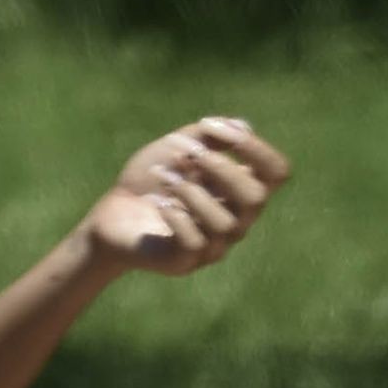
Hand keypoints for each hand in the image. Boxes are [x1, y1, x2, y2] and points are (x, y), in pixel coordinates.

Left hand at [79, 116, 290, 276]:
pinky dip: (176, 216)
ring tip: (161, 175)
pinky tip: (156, 202)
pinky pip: (196, 243)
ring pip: (224, 223)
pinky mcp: (185, 262)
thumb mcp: (176, 148)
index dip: (255, 148)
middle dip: (219, 169)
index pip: (277, 172)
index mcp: (240, 189)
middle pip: (256, 198)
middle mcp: (236, 219)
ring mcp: (214, 245)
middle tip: (183, 155)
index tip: (212, 128)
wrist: (110, 216)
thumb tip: (243, 126)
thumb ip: (207, 136)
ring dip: (189, 190)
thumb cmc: (150, 180)